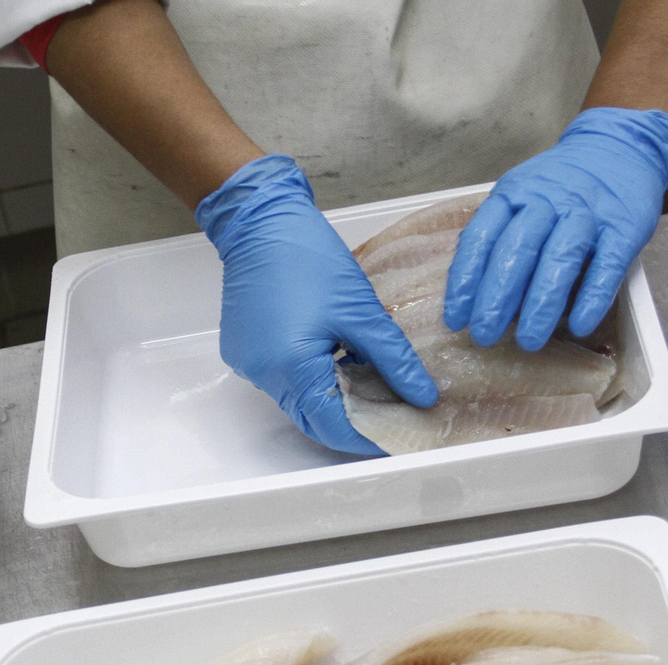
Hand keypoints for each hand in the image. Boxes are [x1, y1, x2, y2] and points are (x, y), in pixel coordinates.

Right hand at [196, 155, 437, 454]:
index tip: (397, 438)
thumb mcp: (362, 311)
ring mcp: (250, 364)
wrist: (261, 223)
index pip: (333, 426)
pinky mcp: (245, 351)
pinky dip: (312, 379)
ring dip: (333, 399)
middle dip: (351, 422)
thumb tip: (421, 395)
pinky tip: (336, 358)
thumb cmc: (309, 257)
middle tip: (390, 414)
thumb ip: (394, 360)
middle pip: (313, 419)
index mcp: (292, 367)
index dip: (368, 438)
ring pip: (298, 401)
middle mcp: (265, 374)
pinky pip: (283, 380)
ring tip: (369, 382)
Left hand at [443, 108, 667, 350]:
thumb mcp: (521, 197)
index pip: (482, 238)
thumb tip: (472, 294)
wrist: (620, 147)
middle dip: (497, 297)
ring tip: (528, 340)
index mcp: (514, 195)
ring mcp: (588, 214)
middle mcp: (549, 201)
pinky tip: (579, 325)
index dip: (466, 280)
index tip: (456, 318)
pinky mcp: (625, 228)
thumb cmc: (560, 186)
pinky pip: (607, 265)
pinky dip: (592, 296)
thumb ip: (499, 235)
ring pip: (560, 259)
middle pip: (517, 250)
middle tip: (484, 335)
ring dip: (541, 304)